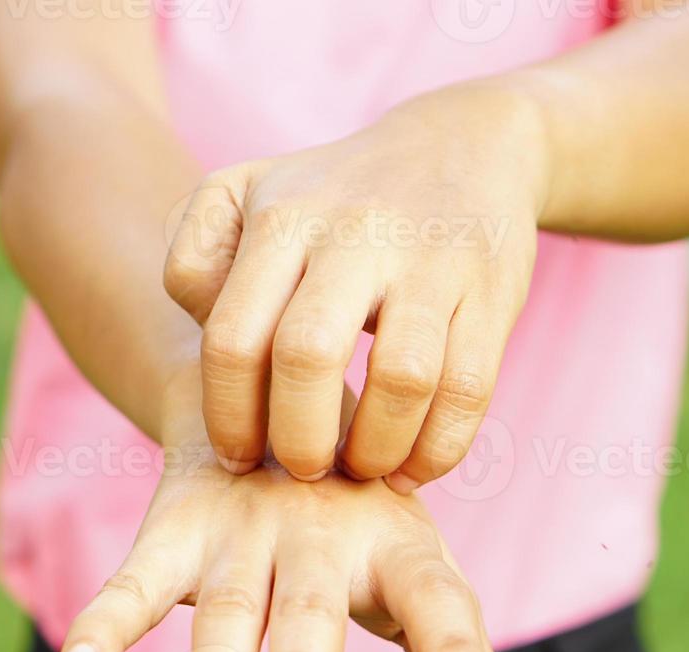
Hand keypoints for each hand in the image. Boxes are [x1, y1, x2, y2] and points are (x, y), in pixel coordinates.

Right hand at [54, 419, 536, 651]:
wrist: (277, 396)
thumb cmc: (370, 528)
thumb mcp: (423, 586)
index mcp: (401, 547)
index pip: (441, 608)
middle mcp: (325, 534)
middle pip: (312, 615)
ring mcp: (246, 529)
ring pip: (228, 610)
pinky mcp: (177, 529)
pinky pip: (136, 583)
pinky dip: (106, 627)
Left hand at [163, 82, 545, 492]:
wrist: (466, 144)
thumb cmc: (332, 198)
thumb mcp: (246, 195)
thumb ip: (196, 260)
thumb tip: (200, 334)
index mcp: (283, 218)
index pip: (233, 336)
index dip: (230, 417)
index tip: (240, 458)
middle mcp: (356, 232)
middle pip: (309, 356)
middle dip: (299, 440)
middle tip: (303, 470)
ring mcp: (432, 260)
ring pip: (402, 378)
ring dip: (375, 450)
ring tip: (360, 470)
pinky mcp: (493, 289)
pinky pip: (469, 388)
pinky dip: (438, 449)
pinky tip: (410, 468)